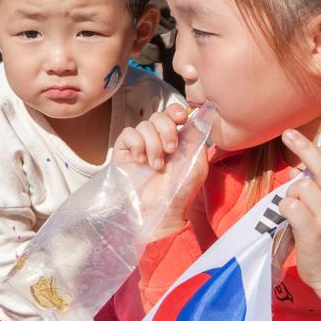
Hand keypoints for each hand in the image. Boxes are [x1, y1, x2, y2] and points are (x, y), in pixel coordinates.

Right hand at [114, 104, 211, 240]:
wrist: (162, 209)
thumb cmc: (181, 190)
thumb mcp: (197, 163)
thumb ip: (197, 138)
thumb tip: (196, 116)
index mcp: (174, 139)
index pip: (171, 114)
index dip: (175, 111)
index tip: (181, 118)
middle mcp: (156, 140)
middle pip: (157, 116)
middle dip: (166, 130)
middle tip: (170, 151)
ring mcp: (139, 145)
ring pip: (143, 125)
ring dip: (153, 145)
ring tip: (156, 166)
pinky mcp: (123, 152)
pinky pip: (128, 134)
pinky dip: (137, 145)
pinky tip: (141, 162)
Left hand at [276, 130, 320, 317]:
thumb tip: (299, 167)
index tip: (313, 148)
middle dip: (305, 148)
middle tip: (288, 134)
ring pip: (301, 187)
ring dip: (292, 194)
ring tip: (297, 211)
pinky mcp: (313, 233)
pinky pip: (292, 207)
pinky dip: (286, 208)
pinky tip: (290, 219)